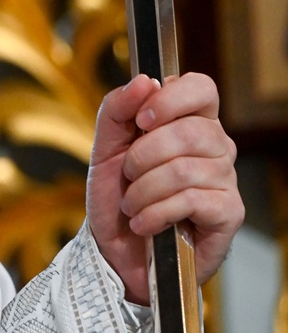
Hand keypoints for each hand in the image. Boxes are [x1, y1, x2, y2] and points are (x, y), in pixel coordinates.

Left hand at [86, 72, 242, 303]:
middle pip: (191, 131)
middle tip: (128, 176)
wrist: (117, 251)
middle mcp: (216, 147)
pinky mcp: (228, 213)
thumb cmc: (117, 198)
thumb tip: (144, 81)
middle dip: (143, 156)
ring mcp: (226, 180)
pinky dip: (156, 213)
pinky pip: (191, 200)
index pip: (201, 88)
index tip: (141, 119)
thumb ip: (116, 111)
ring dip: (143, 191)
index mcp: (190, 122)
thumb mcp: (104, 150)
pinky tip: (146, 223)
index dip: (172, 98)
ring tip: (133, 206)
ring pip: (185, 169)